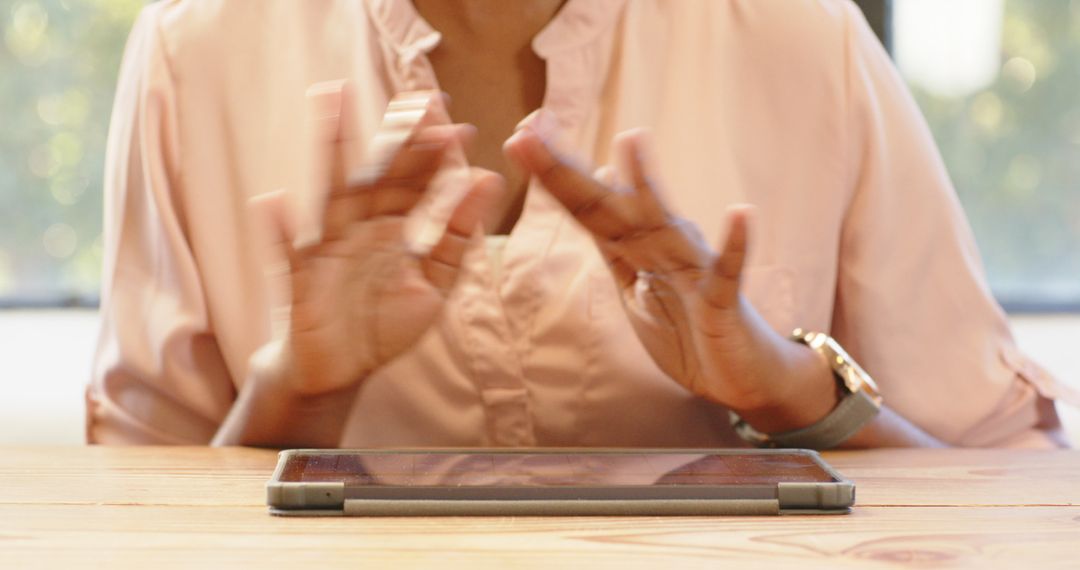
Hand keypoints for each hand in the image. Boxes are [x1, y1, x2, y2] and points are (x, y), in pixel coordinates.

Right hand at [253, 85, 501, 396]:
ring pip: (333, 193)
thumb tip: (489, 178)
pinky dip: (278, 231)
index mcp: (396, 227)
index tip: (459, 126)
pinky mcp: (303, 282)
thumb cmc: (385, 322)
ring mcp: (330, 249)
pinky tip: (273, 202)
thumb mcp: (434, 282)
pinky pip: (288, 256)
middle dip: (397, 138)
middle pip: (380, 174)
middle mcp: (362, 227)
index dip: (437, 155)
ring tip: (331, 101)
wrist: (340, 370)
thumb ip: (459, 236)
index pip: (418, 181)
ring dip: (332, 148)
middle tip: (416, 101)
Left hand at [505, 123, 834, 429]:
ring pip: (663, 224)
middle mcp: (663, 247)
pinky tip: (741, 214)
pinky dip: (736, 245)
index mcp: (635, 248)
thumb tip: (597, 177)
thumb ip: (615, 240)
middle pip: (608, 204)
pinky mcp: (724, 302)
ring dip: (647, 184)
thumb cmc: (689, 332)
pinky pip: (730, 272)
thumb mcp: (635, 287)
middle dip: (566, 170)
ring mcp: (694, 270)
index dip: (551, 174)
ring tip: (631, 138)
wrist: (741, 377)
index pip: (586, 204)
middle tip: (530, 129)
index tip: (518, 136)